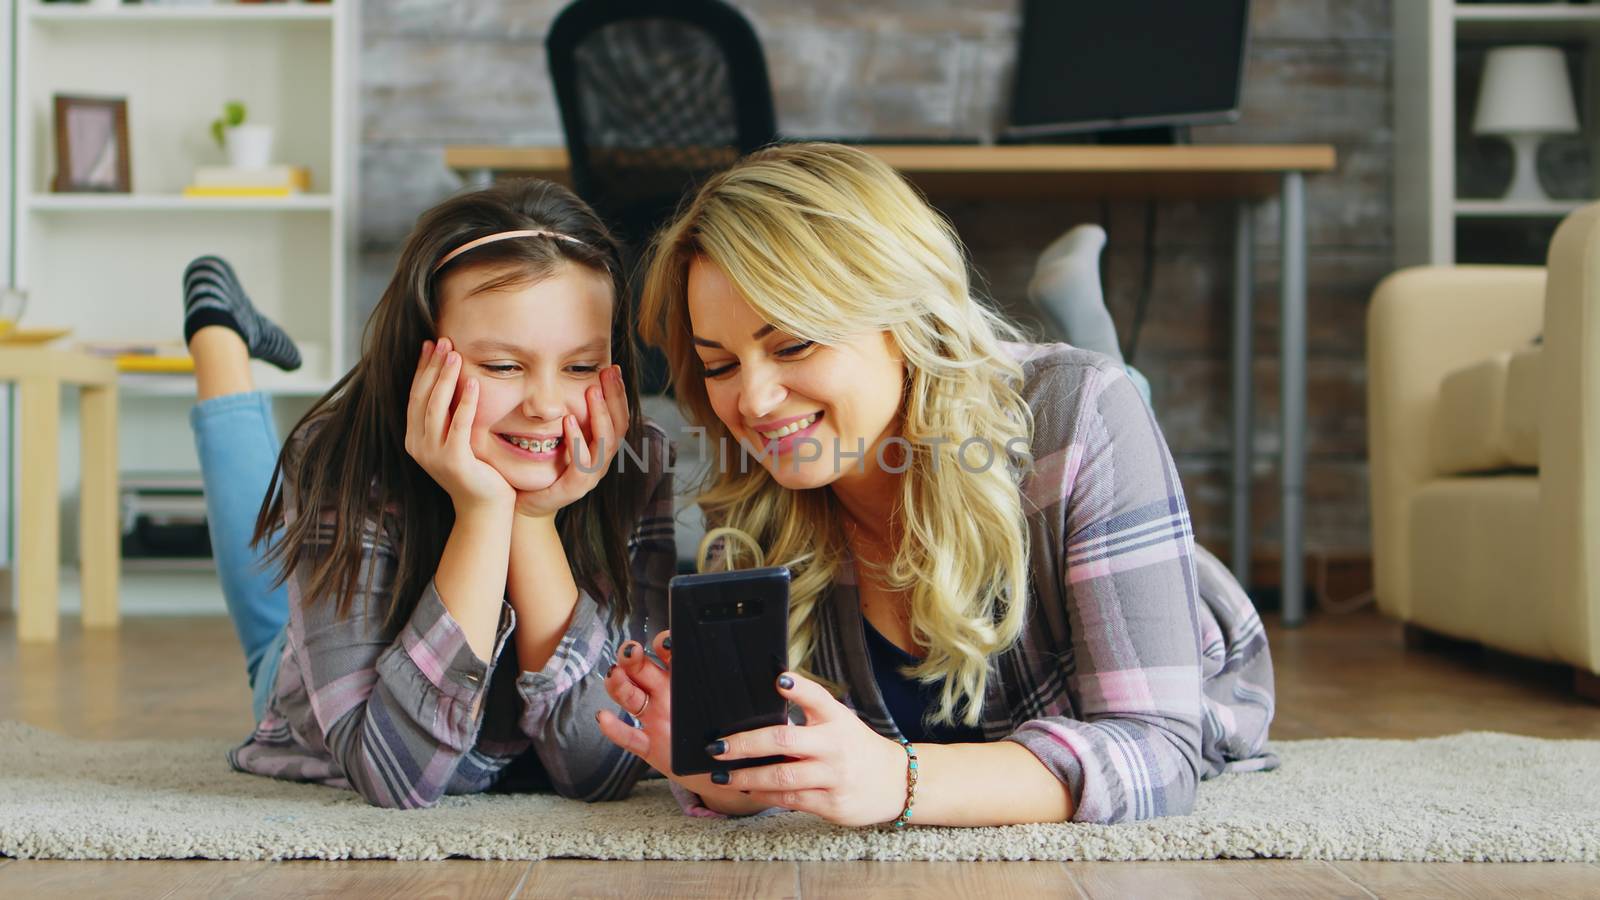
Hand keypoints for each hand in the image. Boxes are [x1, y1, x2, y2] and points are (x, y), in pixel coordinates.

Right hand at [404, 338, 513, 513]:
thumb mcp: (456, 440)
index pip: (416, 396)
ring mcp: (433, 455)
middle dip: (432, 367)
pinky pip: (459, 425)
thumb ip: (449, 416)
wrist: (484, 509)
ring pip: (436, 408)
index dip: (422, 369)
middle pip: (422, 397)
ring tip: (455, 354)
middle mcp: (418, 446)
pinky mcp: (454, 461)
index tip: (431, 344)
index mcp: (415, 439)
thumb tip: (454, 380)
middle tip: (444, 341)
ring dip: (445, 378)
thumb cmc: (476, 472)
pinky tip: (473, 382)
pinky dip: (466, 403)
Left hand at [514, 364, 629, 519]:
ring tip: (592, 391)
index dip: (618, 393)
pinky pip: (582, 464)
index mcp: (599, 448)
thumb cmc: (540, 468)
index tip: (613, 368)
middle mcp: (600, 461)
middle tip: (609, 372)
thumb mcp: (556, 437)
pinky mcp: (574, 488)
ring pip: (606, 444)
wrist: (524, 504)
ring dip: (600, 415)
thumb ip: (567, 414)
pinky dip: (577, 441)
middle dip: (615, 397)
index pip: (619, 417)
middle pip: (620, 427)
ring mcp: (590, 476)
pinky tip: (568, 421)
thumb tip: (568, 380)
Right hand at [594, 631, 770, 815]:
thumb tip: (780, 673)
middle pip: (641, 667)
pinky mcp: (650, 746)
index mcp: (689, 678)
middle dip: (632, 655)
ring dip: (619, 683)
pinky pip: (628, 737)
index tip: (669, 642)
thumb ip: (754, 687)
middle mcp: (667, 693)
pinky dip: (614, 728)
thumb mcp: (748, 706)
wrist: (735, 769)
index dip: (666, 643)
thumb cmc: (742, 730)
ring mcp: (655, 718)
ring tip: (616, 676)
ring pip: (629, 695)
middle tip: (632, 652)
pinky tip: (605, 718)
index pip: (670, 652)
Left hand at [705, 672, 908, 825]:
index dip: (799, 687)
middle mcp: (836, 747)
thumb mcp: (839, 720)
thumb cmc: (856, 747)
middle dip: (746, 744)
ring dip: (746, 777)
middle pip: (784, 741)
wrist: (895, 783)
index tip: (778, 680)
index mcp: (838, 720)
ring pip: (782, 777)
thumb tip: (771, 692)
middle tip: (717, 747)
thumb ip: (809, 708)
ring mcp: (834, 777)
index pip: (818, 698)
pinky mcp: (832, 804)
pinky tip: (749, 790)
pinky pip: (790, 800)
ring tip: (723, 776)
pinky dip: (765, 795)